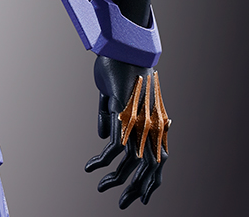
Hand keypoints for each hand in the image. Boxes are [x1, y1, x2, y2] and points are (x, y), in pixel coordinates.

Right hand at [85, 56, 169, 207]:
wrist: (124, 47)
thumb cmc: (119, 67)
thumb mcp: (113, 96)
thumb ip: (109, 118)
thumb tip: (103, 139)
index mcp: (152, 122)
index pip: (157, 161)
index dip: (151, 183)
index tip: (139, 197)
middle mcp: (150, 125)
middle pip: (148, 169)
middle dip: (135, 190)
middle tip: (122, 204)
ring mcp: (139, 121)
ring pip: (131, 163)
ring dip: (115, 179)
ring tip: (100, 187)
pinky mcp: (124, 115)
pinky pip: (115, 148)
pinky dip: (102, 161)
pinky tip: (90, 168)